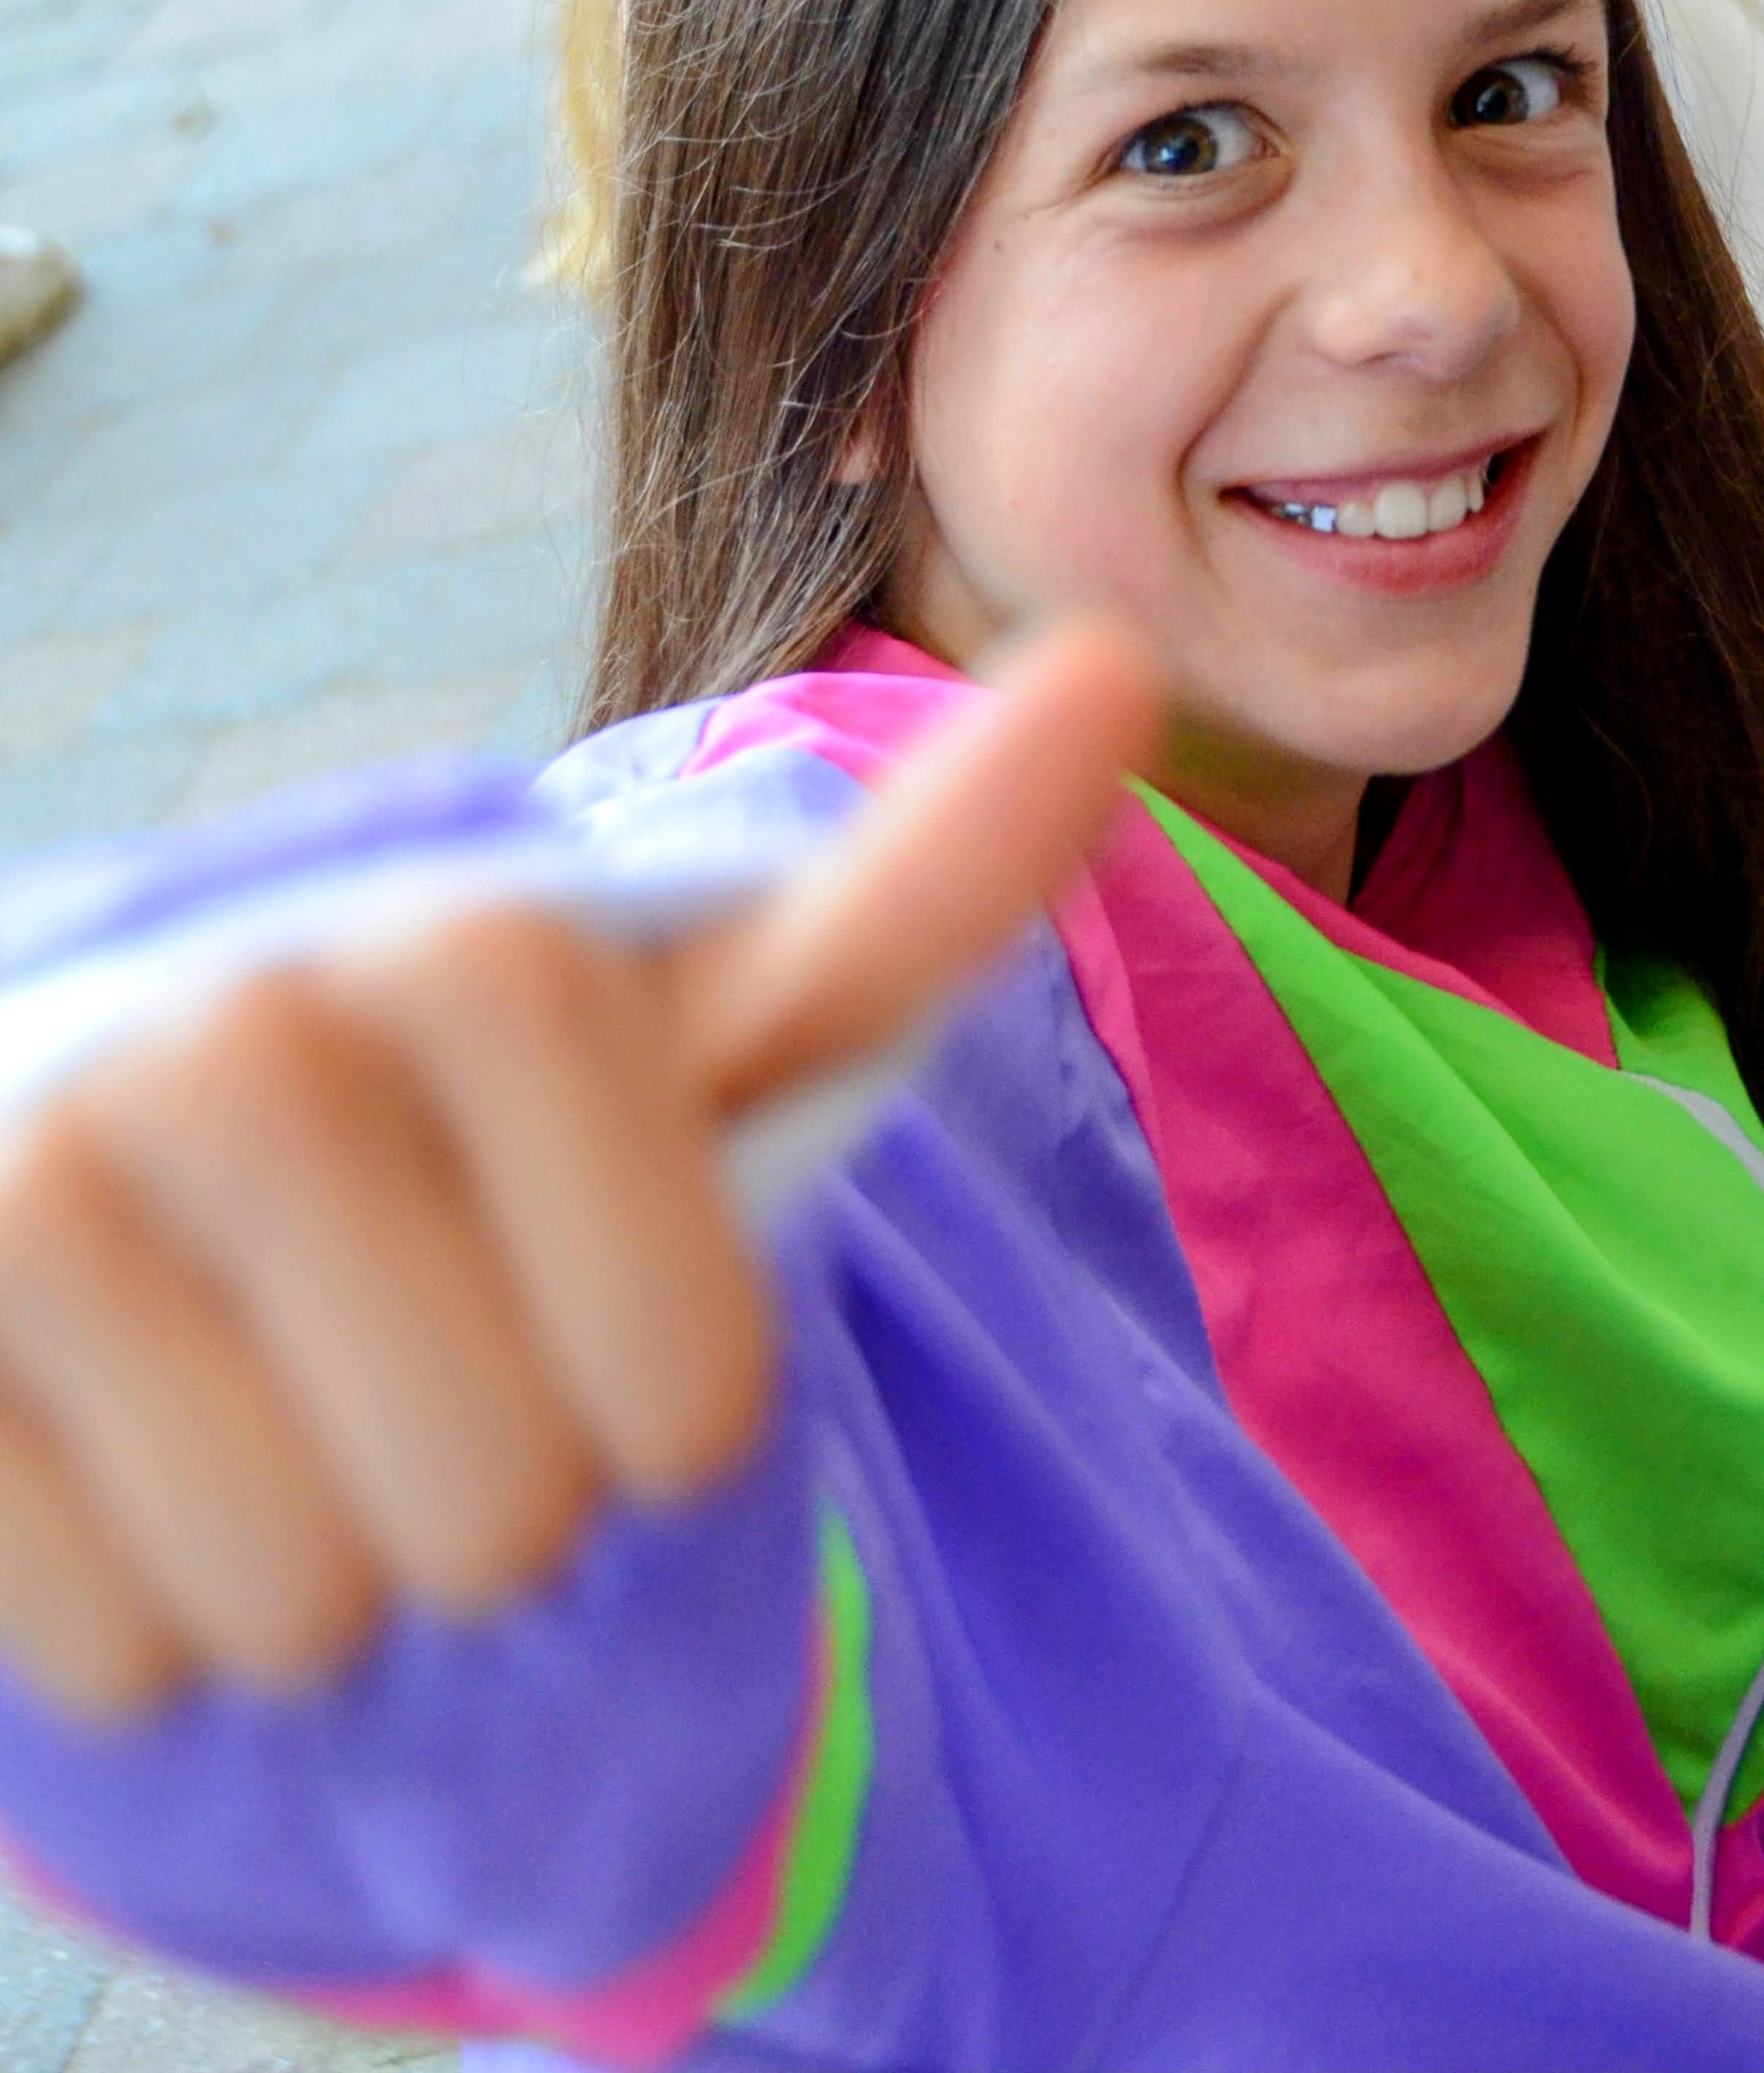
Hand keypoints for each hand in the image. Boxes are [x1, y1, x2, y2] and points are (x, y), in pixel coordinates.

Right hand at [0, 619, 1158, 1720]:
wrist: (142, 1169)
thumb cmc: (472, 1124)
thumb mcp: (699, 1022)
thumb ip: (912, 891)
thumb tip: (1128, 655)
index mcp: (478, 960)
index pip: (684, 1362)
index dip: (680, 1414)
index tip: (651, 1380)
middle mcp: (245, 1028)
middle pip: (494, 1499)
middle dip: (502, 1522)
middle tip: (440, 1405)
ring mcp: (43, 1164)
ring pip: (291, 1594)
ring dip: (324, 1592)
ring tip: (293, 1434)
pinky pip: (98, 1636)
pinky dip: (147, 1630)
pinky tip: (140, 1475)